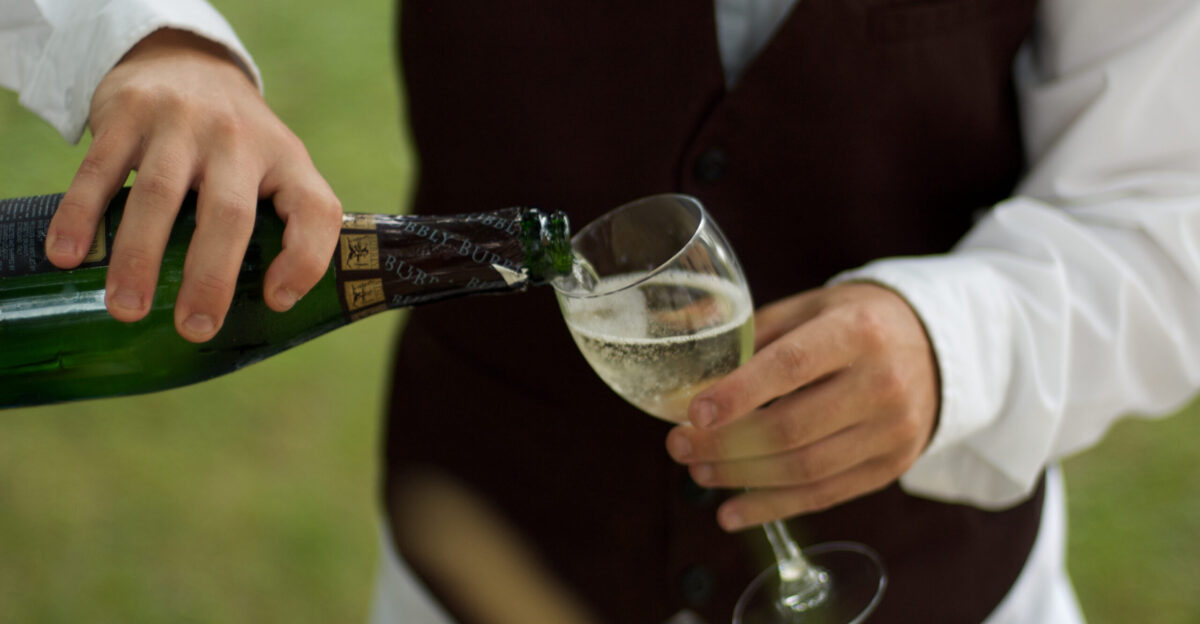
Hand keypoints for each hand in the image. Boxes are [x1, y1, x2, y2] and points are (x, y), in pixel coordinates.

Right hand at [44, 28, 341, 342]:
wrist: (187, 60)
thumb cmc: (238, 142)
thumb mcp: (277, 168)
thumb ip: (282, 223)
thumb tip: (268, 308)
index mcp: (287, 160)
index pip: (316, 210)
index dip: (305, 260)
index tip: (276, 301)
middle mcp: (240, 139)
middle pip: (229, 214)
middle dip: (211, 277)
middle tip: (193, 328)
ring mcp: (184, 122)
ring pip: (159, 194)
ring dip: (139, 258)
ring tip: (127, 309)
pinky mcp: (130, 112)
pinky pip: (101, 170)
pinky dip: (81, 215)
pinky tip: (69, 255)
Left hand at [664, 282, 938, 530]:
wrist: (937, 347)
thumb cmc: (856, 323)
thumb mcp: (812, 306)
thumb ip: (753, 332)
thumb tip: (686, 357)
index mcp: (856, 332)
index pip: (790, 367)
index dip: (738, 394)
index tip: (692, 413)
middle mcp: (881, 383)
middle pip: (791, 428)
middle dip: (724, 444)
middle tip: (679, 447)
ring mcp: (891, 430)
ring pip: (804, 469)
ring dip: (741, 478)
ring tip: (699, 473)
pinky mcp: (892, 465)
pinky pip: (824, 495)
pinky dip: (772, 508)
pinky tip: (732, 512)